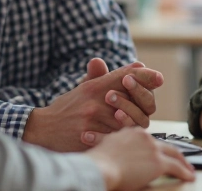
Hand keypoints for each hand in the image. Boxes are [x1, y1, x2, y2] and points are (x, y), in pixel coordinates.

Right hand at [23, 59, 162, 151]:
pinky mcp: (89, 136)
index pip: (126, 76)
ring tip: (133, 123)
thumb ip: (109, 77)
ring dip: (133, 123)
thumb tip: (138, 64)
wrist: (43, 129)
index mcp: (95, 86)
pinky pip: (116, 138)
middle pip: (133, 101)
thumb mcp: (84, 88)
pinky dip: (122, 138)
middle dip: (143, 104)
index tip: (158, 78)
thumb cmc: (68, 108)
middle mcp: (95, 99)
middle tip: (146, 108)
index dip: (145, 76)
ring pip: (128, 122)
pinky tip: (122, 137)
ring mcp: (92, 118)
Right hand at [85, 128, 194, 190]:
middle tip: (181, 159)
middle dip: (175, 153)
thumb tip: (114, 152)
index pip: (150, 139)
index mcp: (132, 132)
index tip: (160, 152)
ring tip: (188, 169)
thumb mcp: (104, 146)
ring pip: (174, 154)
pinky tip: (190, 176)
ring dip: (183, 163)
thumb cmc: (97, 162)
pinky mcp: (158, 162)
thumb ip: (114, 145)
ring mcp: (152, 148)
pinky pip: (176, 167)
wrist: (99, 167)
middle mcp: (144, 137)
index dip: (157, 147)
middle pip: (164, 145)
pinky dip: (185, 172)